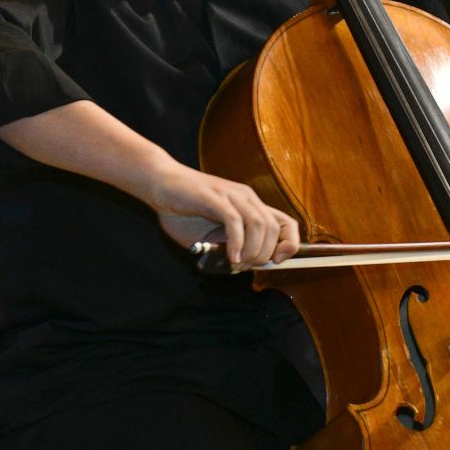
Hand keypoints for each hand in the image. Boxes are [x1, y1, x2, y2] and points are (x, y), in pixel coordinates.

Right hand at [149, 164, 299, 270]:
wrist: (159, 183)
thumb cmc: (183, 210)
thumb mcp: (211, 233)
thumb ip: (227, 246)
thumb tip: (241, 266)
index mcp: (250, 204)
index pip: (285, 222)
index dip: (290, 243)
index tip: (278, 261)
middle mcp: (246, 198)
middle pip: (274, 227)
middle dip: (264, 254)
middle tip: (245, 266)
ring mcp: (231, 196)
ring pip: (259, 225)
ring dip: (252, 251)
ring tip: (236, 264)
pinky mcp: (214, 198)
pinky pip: (235, 221)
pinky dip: (237, 243)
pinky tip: (230, 257)